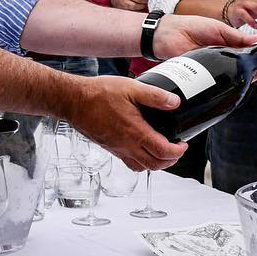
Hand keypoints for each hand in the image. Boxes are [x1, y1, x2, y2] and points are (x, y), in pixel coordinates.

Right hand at [65, 76, 188, 170]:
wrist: (73, 101)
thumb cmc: (98, 94)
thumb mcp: (131, 88)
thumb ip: (155, 96)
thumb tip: (175, 103)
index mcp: (135, 132)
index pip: (163, 152)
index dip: (178, 152)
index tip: (183, 144)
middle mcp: (126, 145)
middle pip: (155, 165)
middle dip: (170, 161)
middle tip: (176, 150)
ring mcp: (117, 149)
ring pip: (141, 167)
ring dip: (156, 163)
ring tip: (162, 151)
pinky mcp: (109, 148)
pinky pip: (128, 162)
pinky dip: (140, 161)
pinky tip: (142, 148)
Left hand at [152, 15, 256, 77]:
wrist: (167, 35)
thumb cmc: (189, 26)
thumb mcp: (217, 28)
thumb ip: (236, 36)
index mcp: (227, 44)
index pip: (249, 51)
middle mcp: (223, 57)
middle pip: (247, 65)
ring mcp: (215, 67)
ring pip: (237, 75)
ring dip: (252, 74)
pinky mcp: (206, 76)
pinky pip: (222, 81)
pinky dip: (234, 82)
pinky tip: (243, 80)